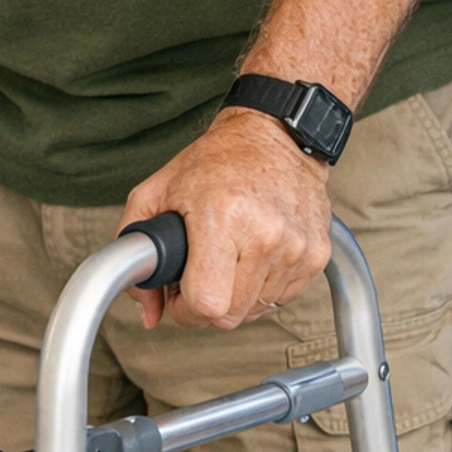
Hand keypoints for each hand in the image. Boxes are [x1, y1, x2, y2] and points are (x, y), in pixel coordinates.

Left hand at [120, 107, 331, 329]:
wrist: (276, 136)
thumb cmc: (217, 161)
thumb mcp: (158, 192)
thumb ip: (135, 253)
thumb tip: (149, 311)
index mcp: (223, 217)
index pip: (207, 304)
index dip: (185, 308)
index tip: (182, 291)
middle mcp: (265, 233)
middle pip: (232, 315)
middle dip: (209, 304)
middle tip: (203, 272)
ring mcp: (296, 245)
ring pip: (258, 310)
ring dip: (239, 294)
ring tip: (230, 256)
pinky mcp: (317, 253)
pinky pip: (283, 298)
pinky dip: (265, 286)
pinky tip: (255, 255)